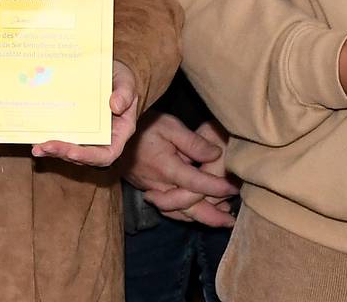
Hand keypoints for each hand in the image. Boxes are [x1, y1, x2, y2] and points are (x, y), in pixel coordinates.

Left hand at [34, 60, 141, 166]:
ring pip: (71, 151)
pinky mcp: (75, 130)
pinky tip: (35, 137)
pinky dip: (50, 140)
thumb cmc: (121, 80)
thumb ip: (125, 93)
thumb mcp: (126, 81)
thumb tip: (115, 106)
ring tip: (37, 147)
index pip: (108, 154)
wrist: (110, 74)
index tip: (72, 152)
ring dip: (53, 151)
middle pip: (84, 156)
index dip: (89, 157)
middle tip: (44, 147)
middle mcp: (104, 139)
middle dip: (63, 153)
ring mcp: (88, 136)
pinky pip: (63, 140)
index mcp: (120, 132)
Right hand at [119, 112, 239, 226]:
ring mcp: (152, 190)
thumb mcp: (169, 125)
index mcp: (166, 167)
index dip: (217, 188)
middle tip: (231, 221)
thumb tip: (215, 155)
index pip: (196, 183)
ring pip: (178, 213)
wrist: (112, 134)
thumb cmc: (144, 126)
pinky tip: (196, 215)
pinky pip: (168, 210)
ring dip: (200, 219)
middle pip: (188, 208)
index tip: (233, 188)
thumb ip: (193, 142)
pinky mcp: (148, 191)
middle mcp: (159, 184)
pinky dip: (184, 216)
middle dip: (211, 216)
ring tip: (219, 221)